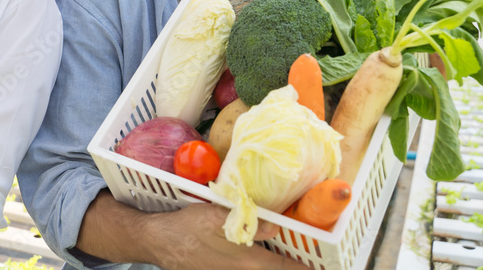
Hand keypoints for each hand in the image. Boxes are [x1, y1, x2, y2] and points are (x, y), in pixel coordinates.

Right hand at [151, 204, 307, 269]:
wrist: (159, 242)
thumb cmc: (187, 228)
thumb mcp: (217, 217)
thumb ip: (251, 222)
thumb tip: (279, 225)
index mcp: (248, 262)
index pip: (286, 269)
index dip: (306, 268)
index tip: (324, 265)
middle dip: (291, 267)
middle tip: (307, 260)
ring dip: (275, 265)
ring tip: (285, 260)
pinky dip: (259, 266)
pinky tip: (256, 258)